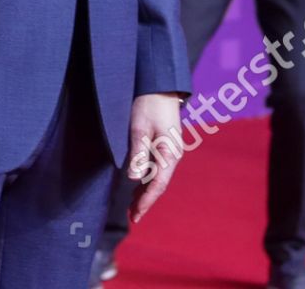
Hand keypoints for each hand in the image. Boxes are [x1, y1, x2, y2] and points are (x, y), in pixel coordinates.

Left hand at [126, 92, 184, 224]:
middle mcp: (172, 155)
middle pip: (159, 185)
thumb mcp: (139, 128)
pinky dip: (147, 180)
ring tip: (132, 207)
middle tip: (132, 217)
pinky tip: (138, 186)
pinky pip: (157, 169)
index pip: (157, 185)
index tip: (135, 215)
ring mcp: (170, 151)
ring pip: (158, 178)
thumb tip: (135, 179)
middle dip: (145, 201)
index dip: (145, 201)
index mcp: (169, 153)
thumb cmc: (149, 105)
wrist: (159, 86)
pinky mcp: (164, 145)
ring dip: (145, 192)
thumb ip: (138, 153)